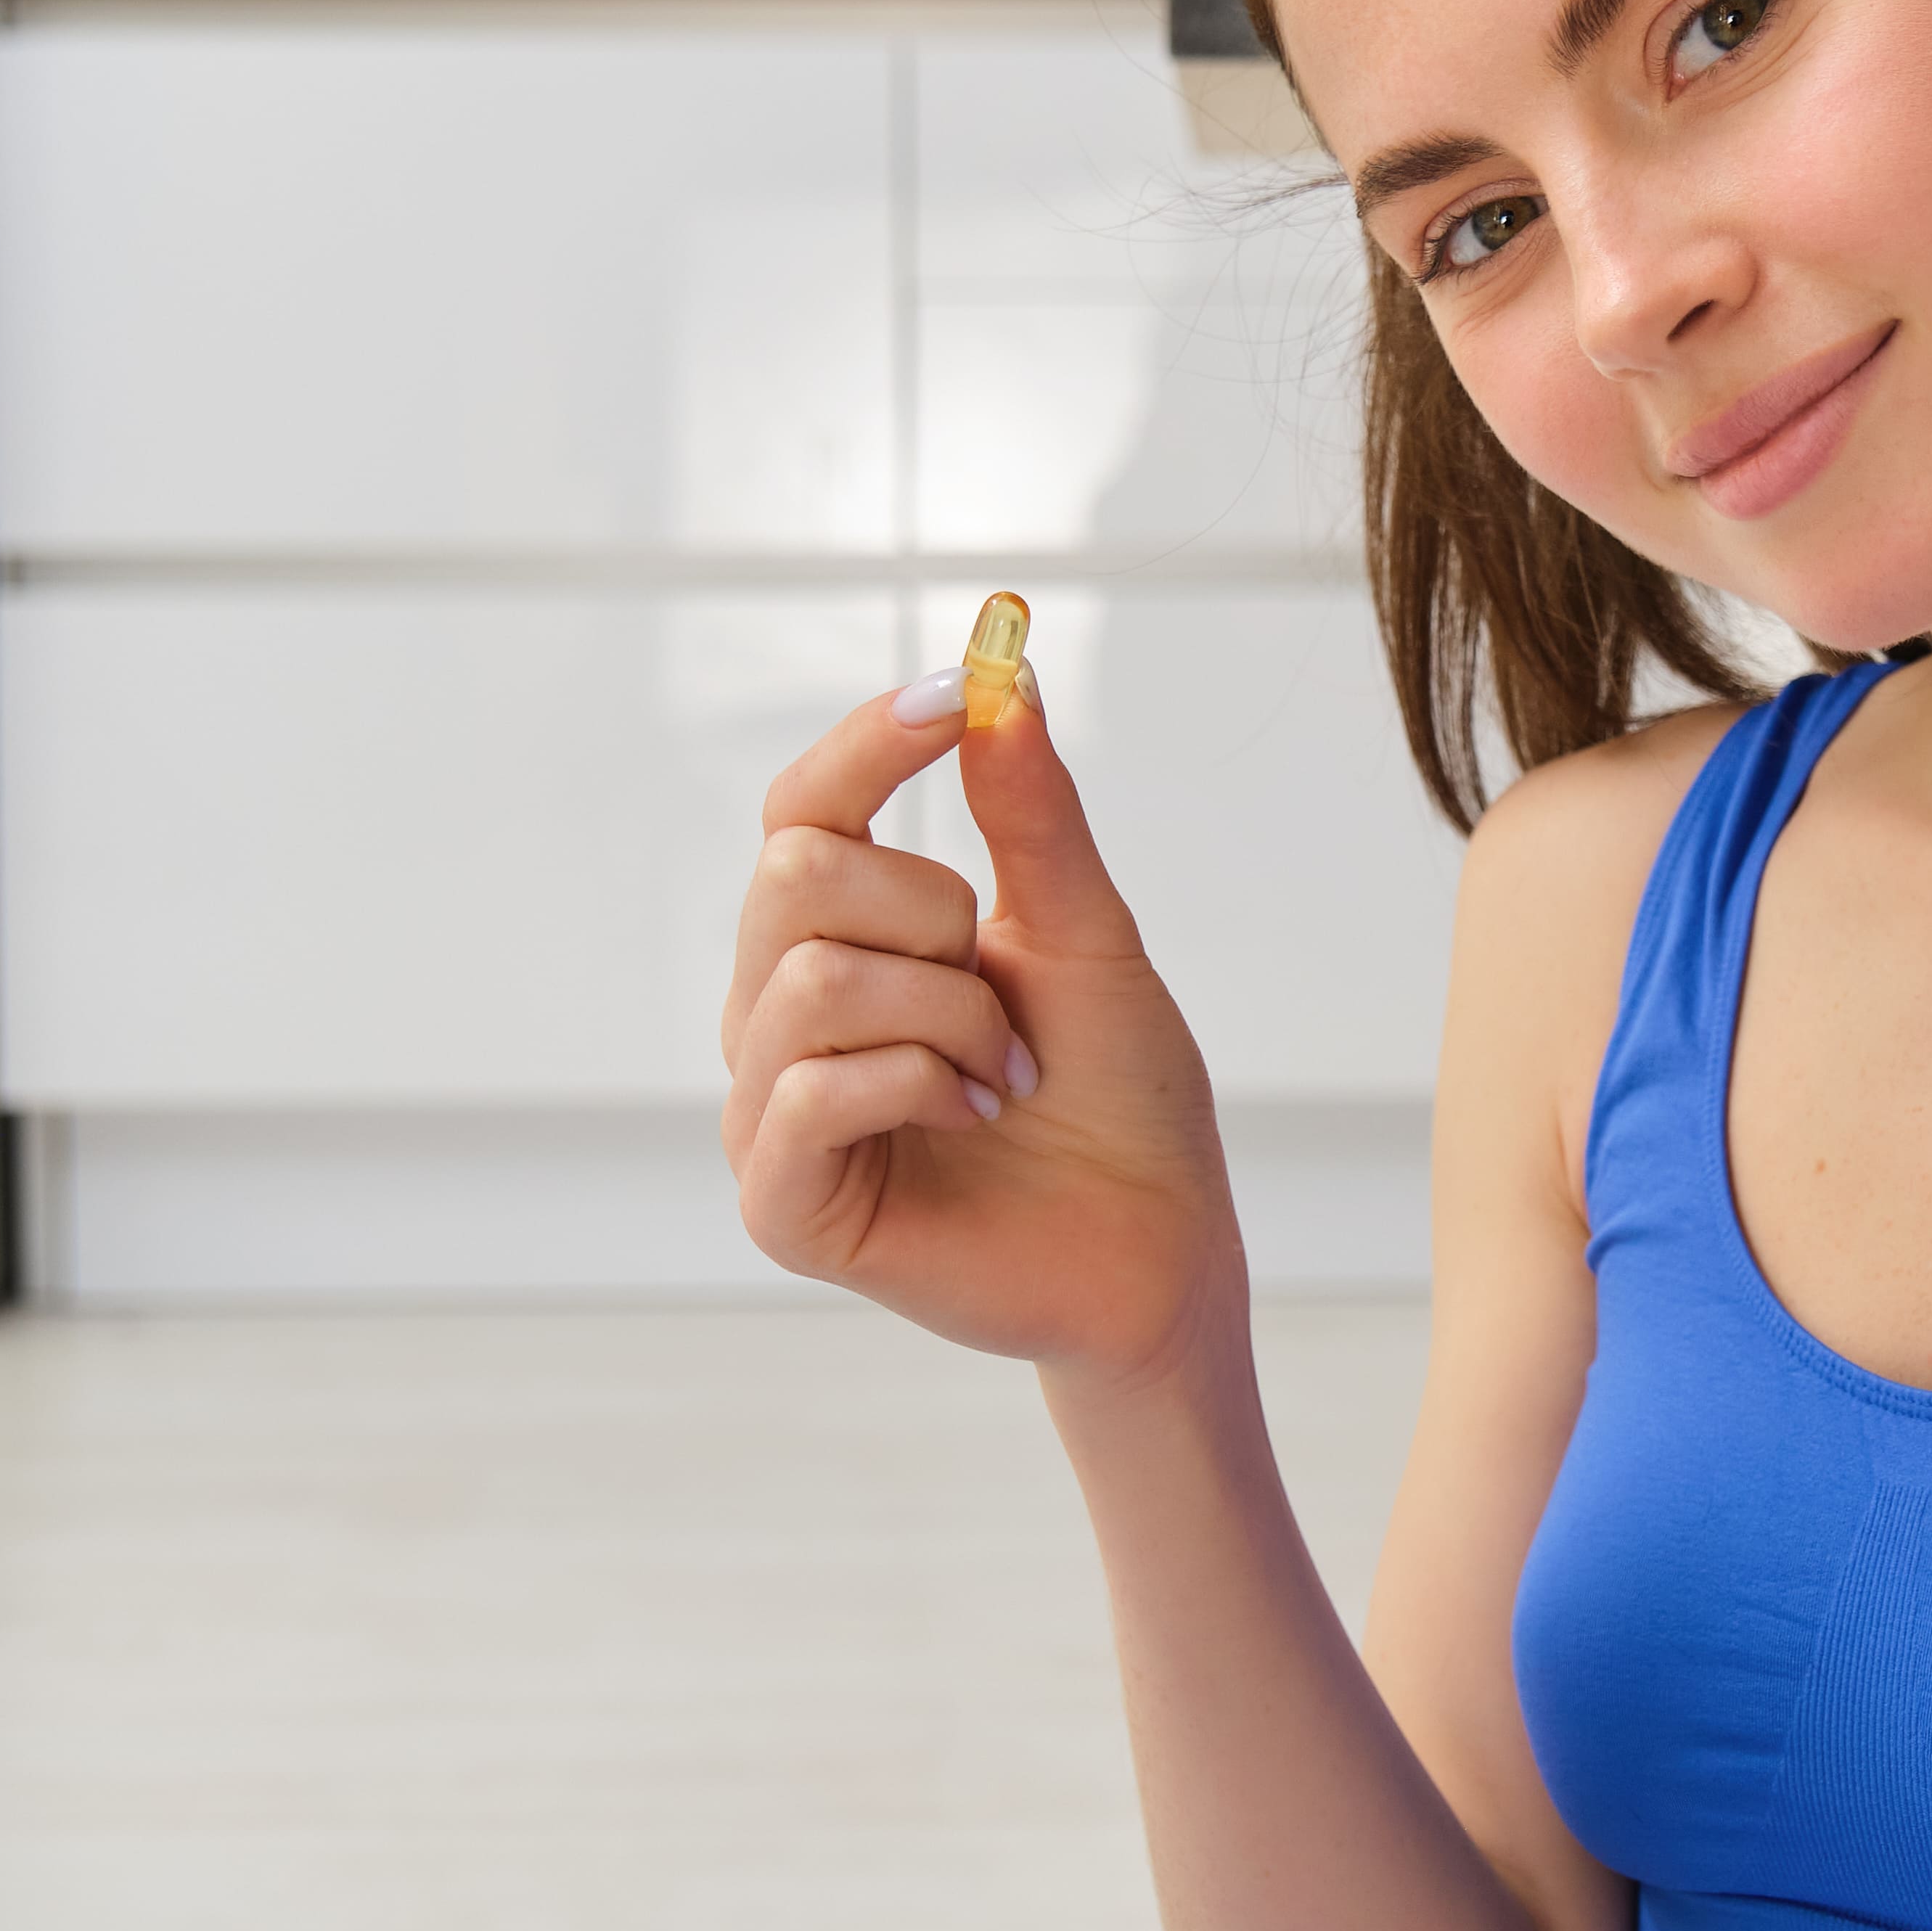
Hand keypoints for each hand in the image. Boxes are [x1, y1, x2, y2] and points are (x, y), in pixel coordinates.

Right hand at [723, 661, 1242, 1382]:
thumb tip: (1002, 687)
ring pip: (810, 982)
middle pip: (793, 877)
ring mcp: (769, 1111)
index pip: (799, 810)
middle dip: (933, 915)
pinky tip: (972, 1120)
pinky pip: (808, 1093)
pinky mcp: (782, 1204)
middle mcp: (778, 1015)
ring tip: (1003, 1078)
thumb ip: (1031, 817)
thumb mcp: (1085, 932)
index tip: (961, 691)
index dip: (869, 742)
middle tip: (1003, 995)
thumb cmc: (1119, 1091)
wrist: (1162, 1243)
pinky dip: (915, 1087)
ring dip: (948, 1018)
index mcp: (838, 940)